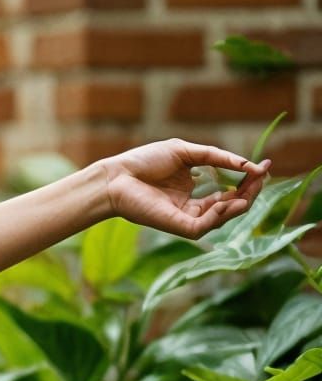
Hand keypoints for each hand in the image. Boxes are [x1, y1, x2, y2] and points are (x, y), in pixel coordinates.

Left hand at [101, 139, 271, 238]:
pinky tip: (227, 201)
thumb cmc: (144, 162)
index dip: (247, 181)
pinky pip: (205, 226)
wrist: (117, 175)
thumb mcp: (187, 153)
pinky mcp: (176, 226)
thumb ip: (217, 157)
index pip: (228, 192)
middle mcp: (191, 208)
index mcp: (192, 193)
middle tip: (261, 177)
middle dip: (249, 193)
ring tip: (250, 189)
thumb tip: (250, 165)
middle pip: (230, 206)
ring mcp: (184, 218)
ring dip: (239, 204)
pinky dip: (219, 215)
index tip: (264, 167)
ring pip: (221, 219)